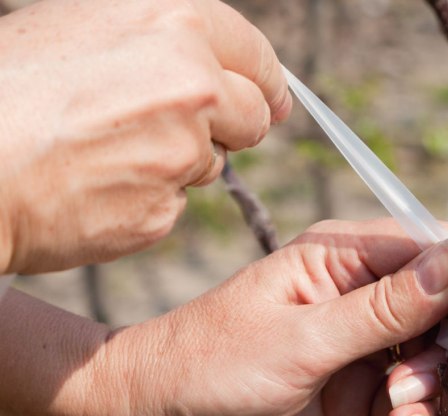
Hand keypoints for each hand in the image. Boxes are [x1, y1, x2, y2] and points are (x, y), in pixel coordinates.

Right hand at [0, 0, 290, 273]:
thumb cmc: (7, 83)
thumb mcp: (81, 24)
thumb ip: (159, 39)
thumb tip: (208, 59)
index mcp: (176, 23)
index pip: (258, 59)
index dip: (266, 83)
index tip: (270, 100)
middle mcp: (193, 85)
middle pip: (252, 116)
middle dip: (228, 125)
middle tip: (178, 128)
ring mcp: (181, 152)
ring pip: (211, 164)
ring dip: (177, 162)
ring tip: (105, 148)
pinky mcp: (160, 210)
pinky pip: (172, 206)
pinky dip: (145, 200)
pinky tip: (94, 183)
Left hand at [0, 220, 447, 415]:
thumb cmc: (210, 366)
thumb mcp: (303, 337)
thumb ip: (385, 307)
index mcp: (344, 257)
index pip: (439, 253)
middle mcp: (362, 296)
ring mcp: (364, 347)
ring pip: (440, 358)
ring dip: (441, 388)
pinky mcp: (361, 395)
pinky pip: (417, 401)